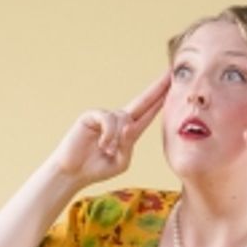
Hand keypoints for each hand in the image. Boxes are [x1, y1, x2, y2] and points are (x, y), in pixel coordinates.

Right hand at [49, 72, 169, 187]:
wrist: (73, 172)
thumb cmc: (96, 168)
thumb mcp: (120, 162)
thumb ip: (129, 145)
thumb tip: (129, 125)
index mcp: (129, 132)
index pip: (149, 113)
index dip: (161, 100)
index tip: (173, 86)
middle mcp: (119, 120)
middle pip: (142, 101)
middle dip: (157, 88)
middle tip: (171, 73)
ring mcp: (105, 116)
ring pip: (123, 119)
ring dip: (117, 139)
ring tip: (106, 150)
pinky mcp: (91, 115)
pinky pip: (108, 119)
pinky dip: (108, 134)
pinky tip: (102, 145)